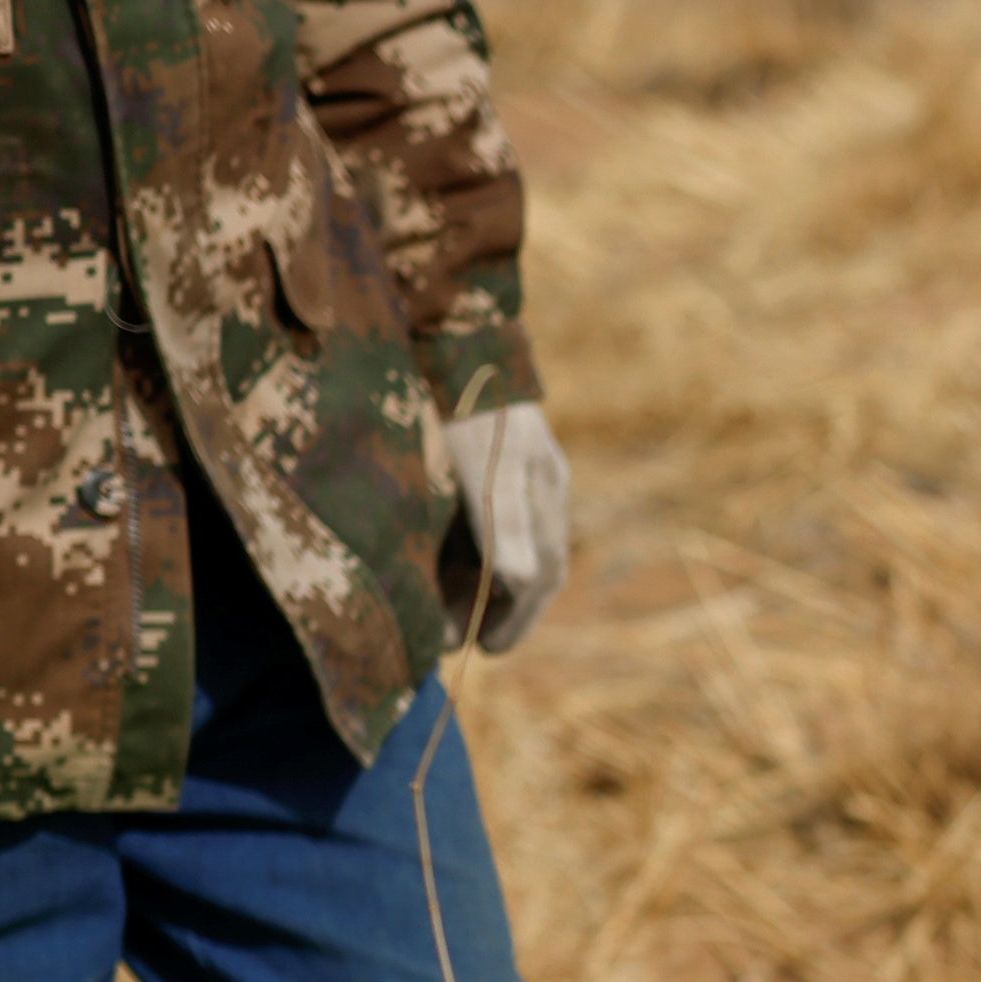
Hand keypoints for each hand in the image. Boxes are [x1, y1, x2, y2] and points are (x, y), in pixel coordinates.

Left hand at [450, 400, 574, 653]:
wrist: (451, 330)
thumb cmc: (467, 405)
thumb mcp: (485, 469)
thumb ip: (504, 525)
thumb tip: (521, 583)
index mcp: (543, 492)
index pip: (541, 573)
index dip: (516, 619)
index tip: (484, 651)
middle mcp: (537, 482)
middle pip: (527, 562)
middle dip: (497, 606)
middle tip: (459, 638)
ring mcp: (516, 463)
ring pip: (506, 539)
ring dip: (479, 579)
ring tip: (442, 606)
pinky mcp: (488, 447)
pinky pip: (486, 512)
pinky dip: (468, 545)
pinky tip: (437, 551)